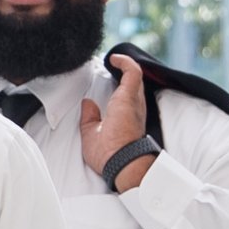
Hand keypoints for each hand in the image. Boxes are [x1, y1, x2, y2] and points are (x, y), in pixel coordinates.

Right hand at [79, 57, 154, 192]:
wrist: (126, 169)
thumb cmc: (110, 151)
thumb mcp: (91, 131)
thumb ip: (89, 115)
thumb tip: (88, 104)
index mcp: (124, 100)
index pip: (132, 72)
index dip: (124, 61)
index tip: (113, 59)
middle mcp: (135, 105)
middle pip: (136, 80)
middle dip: (125, 71)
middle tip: (112, 69)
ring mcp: (139, 115)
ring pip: (137, 92)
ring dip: (127, 84)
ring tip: (113, 83)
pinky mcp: (138, 125)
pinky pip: (135, 104)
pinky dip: (128, 96)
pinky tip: (116, 102)